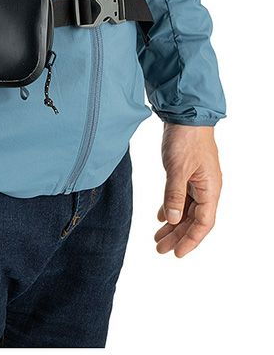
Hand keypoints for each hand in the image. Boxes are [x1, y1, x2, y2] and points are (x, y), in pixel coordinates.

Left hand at [155, 123, 221, 257]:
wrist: (185, 114)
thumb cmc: (185, 139)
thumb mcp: (177, 168)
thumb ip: (174, 195)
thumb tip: (173, 220)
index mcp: (210, 189)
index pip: (203, 223)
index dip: (190, 240)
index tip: (176, 254)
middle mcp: (207, 188)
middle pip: (194, 220)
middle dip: (177, 236)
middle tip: (160, 249)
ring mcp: (198, 181)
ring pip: (187, 210)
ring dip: (173, 224)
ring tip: (157, 238)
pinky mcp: (188, 173)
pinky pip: (182, 197)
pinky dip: (171, 208)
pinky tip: (161, 216)